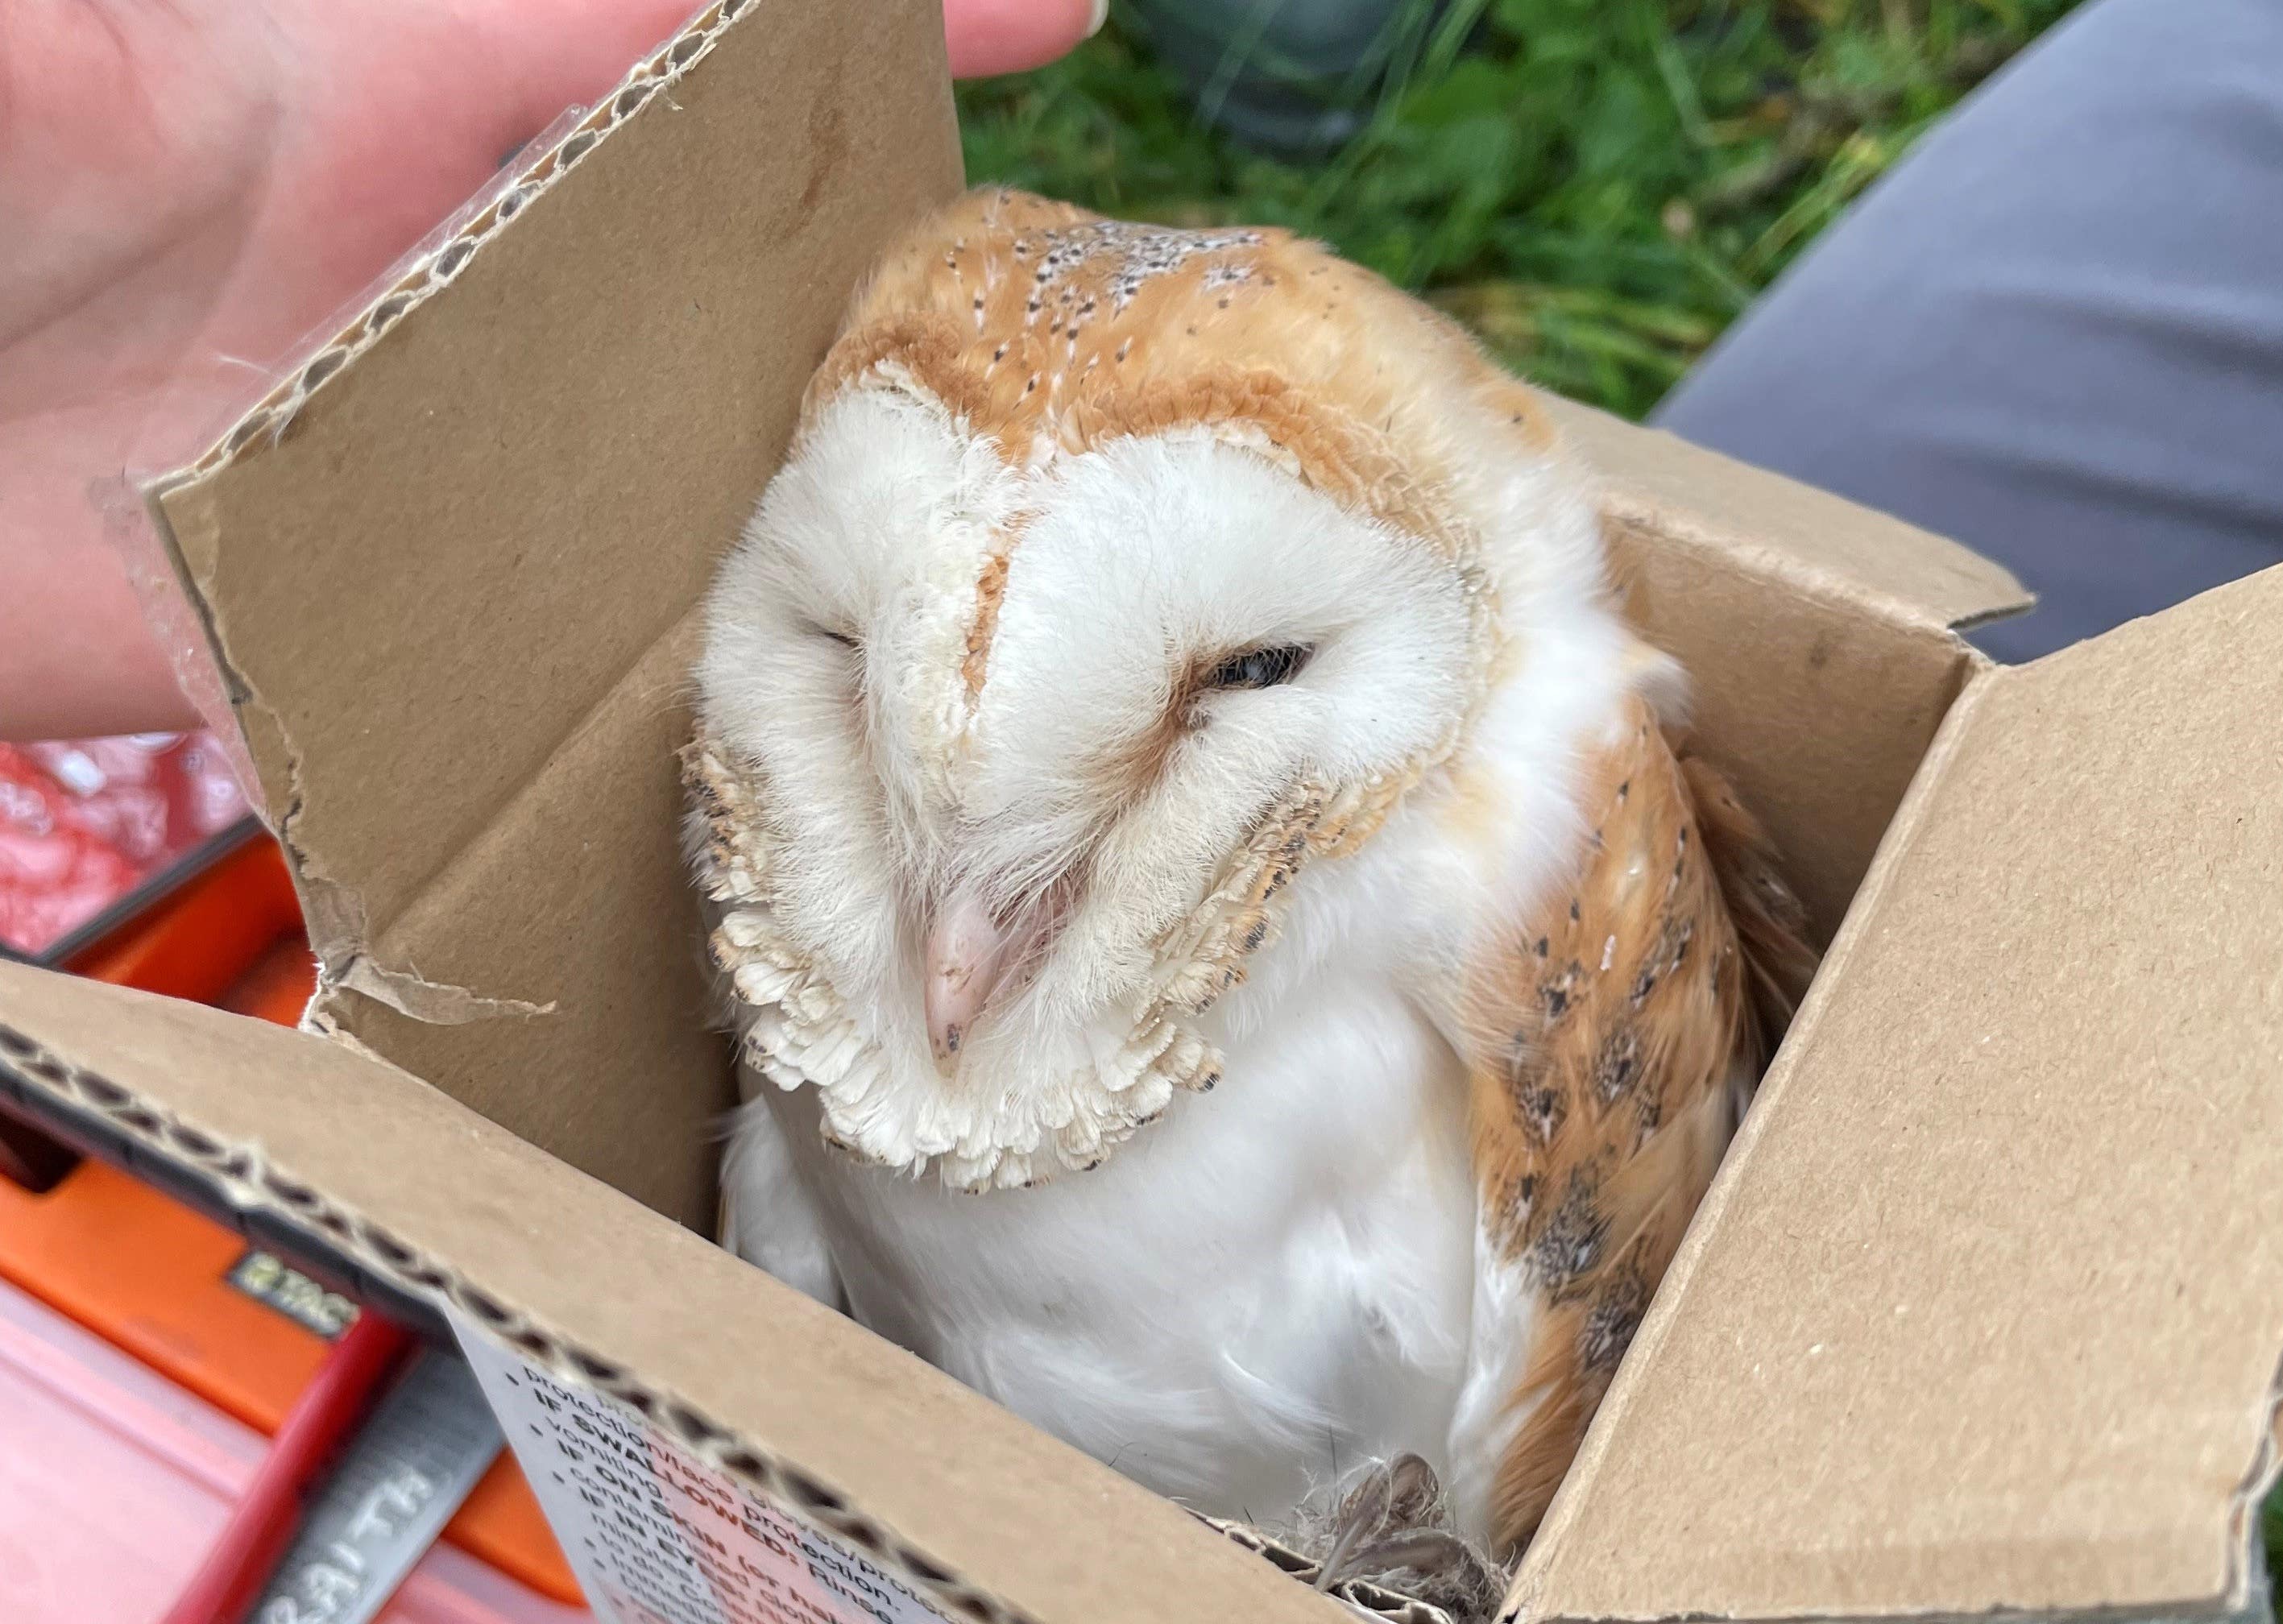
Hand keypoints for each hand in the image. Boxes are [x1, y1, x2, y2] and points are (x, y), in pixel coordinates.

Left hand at [0, 0, 1100, 740]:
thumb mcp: (16, 89)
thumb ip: (73, 69)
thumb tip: (122, 59)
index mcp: (362, 94)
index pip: (664, 25)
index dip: (863, 7)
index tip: (1057, 7)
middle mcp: (432, 279)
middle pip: (720, 267)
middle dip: (891, 286)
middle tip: (1090, 361)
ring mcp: (412, 456)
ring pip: (671, 462)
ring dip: (809, 499)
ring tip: (1002, 558)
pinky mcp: (358, 618)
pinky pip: (550, 641)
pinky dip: (656, 667)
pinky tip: (776, 709)